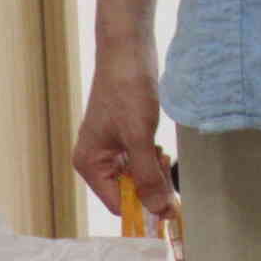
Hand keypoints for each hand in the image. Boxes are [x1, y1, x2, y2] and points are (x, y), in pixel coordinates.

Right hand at [72, 41, 172, 216]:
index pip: (118, 203)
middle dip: (151, 184)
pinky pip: (140, 160)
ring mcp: (110, 149)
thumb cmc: (126, 89)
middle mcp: (96, 161)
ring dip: (154, 169)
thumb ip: (148, 176)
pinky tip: (158, 144)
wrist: (128, 51)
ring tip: (160, 149)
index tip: (171, 208)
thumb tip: (158, 210)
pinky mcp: (124, 138)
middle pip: (128, 192)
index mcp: (90, 164)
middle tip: (167, 167)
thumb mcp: (140, 138)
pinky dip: (153, 157)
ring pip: (137, 176)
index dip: (143, 207)